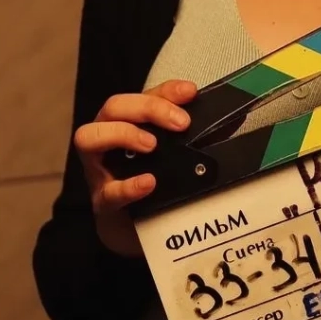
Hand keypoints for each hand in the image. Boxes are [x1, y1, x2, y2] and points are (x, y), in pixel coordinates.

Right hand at [74, 78, 197, 257]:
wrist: (133, 228)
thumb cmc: (152, 179)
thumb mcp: (171, 153)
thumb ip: (192, 136)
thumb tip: (232, 121)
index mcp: (128, 121)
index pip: (143, 95)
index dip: (167, 91)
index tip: (191, 92)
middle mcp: (108, 138)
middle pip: (113, 107)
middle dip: (148, 108)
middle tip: (179, 123)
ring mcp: (100, 169)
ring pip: (88, 137)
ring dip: (122, 134)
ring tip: (152, 145)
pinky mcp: (102, 202)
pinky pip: (108, 192)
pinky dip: (128, 186)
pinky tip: (148, 183)